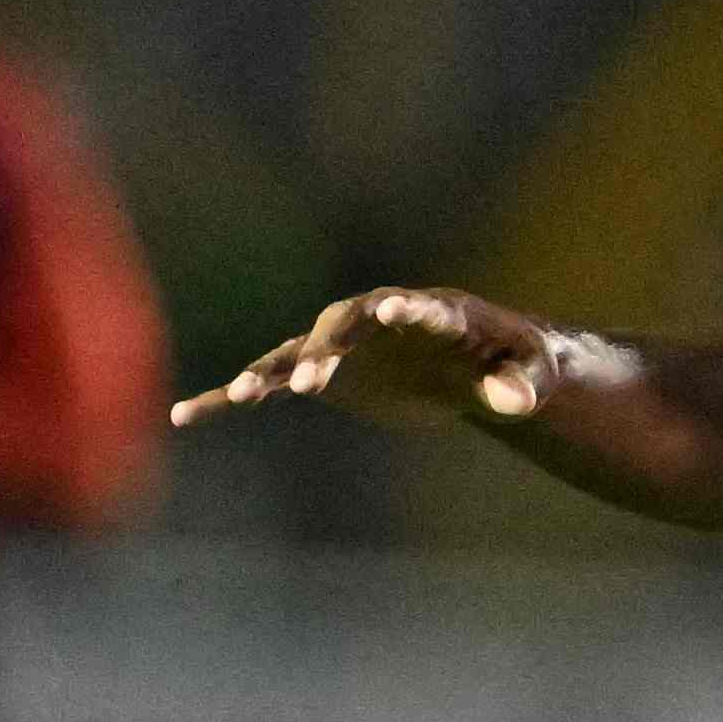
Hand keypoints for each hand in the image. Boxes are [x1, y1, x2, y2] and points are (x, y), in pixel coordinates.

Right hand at [170, 287, 579, 431]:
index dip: (407, 309)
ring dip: (270, 373)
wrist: (482, 368)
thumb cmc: (518, 362)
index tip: (396, 308)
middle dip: (326, 349)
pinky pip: (272, 383)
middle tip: (313, 379)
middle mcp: (375, 320)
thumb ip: (524, 383)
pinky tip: (188, 415)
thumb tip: (513, 402)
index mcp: (432, 310)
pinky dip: (231, 397)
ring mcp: (343, 346)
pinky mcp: (324, 374)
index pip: (413, 306)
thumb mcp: (534, 372)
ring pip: (295, 355)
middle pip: (341, 328)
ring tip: (243, 396)